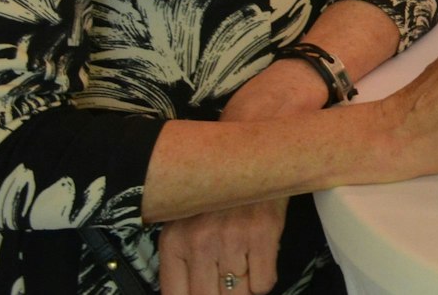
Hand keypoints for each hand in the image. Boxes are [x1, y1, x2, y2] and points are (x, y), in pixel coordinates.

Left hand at [158, 198, 284, 293]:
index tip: (209, 289)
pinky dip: (263, 280)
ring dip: (243, 287)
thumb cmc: (217, 196)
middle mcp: (200, 241)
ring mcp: (232, 237)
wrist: (252, 156)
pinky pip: (263, 284)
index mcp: (174, 241)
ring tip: (244, 266)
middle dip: (220, 294)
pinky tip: (259, 260)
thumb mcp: (185, 224)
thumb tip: (194, 293)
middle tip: (226, 282)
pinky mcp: (263, 233)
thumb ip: (182, 261)